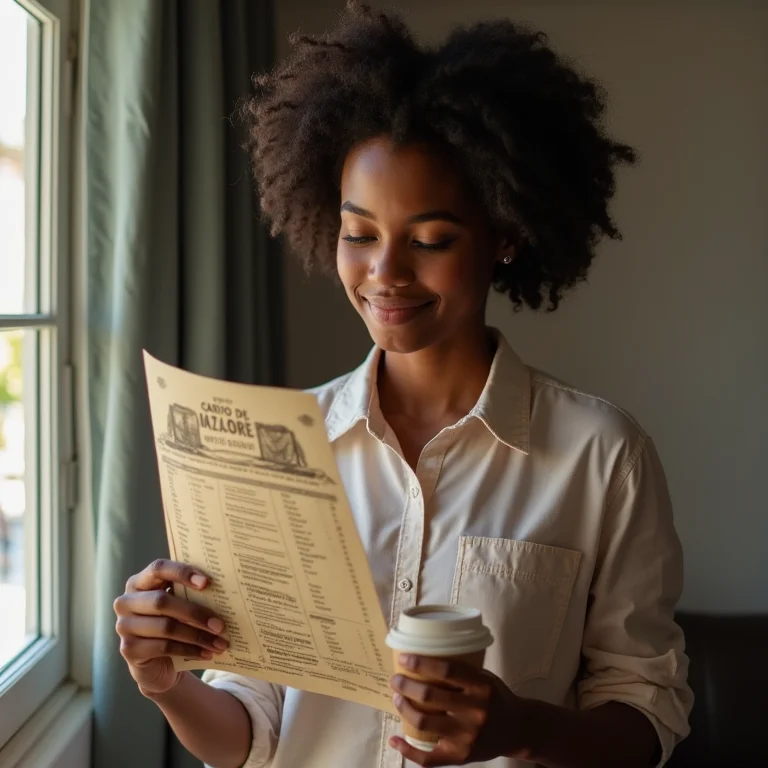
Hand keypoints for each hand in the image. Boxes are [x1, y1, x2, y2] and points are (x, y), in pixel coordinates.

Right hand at [114, 559, 228, 695]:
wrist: (158, 662)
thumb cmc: (172, 623)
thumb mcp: (179, 605)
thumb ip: (190, 593)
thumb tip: (224, 589)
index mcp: (139, 582)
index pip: (158, 568)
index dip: (182, 572)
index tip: (207, 582)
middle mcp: (126, 601)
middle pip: (162, 601)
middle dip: (196, 613)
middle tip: (221, 624)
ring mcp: (124, 626)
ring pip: (166, 627)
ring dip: (197, 636)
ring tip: (220, 642)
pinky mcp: (128, 649)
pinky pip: (164, 647)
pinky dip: (190, 650)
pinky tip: (207, 653)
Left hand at [389, 654, 526, 765]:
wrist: (518, 730)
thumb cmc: (496, 698)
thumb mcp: (485, 679)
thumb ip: (461, 672)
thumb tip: (423, 659)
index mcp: (482, 687)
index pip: (448, 671)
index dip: (422, 663)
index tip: (405, 658)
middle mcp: (475, 712)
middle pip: (431, 696)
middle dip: (406, 686)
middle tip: (395, 679)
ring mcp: (467, 737)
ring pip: (425, 722)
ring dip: (404, 708)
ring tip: (396, 698)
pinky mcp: (461, 756)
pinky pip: (429, 757)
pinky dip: (408, 749)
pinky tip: (394, 739)